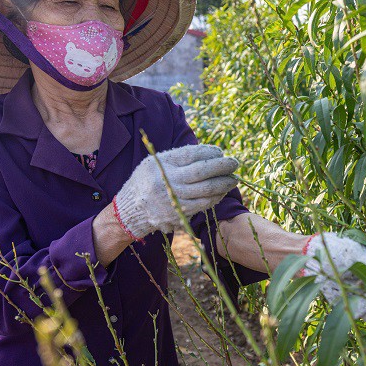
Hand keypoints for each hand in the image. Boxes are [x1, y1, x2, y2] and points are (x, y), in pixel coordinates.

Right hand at [112, 144, 238, 239]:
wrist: (130, 210)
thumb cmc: (147, 181)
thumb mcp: (155, 162)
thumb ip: (179, 158)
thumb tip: (211, 154)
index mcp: (161, 164)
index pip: (192, 154)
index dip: (210, 152)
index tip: (220, 152)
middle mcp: (167, 180)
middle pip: (202, 171)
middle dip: (223, 166)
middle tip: (235, 163)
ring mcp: (173, 198)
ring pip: (206, 190)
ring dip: (224, 183)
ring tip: (233, 179)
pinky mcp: (178, 213)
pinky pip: (204, 204)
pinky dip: (216, 197)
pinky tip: (222, 191)